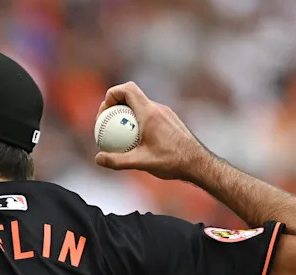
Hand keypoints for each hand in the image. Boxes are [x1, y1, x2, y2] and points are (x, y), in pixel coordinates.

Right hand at [94, 82, 209, 179]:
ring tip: (117, 135)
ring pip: (139, 106)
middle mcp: (157, 108)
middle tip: (105, 125)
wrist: (198, 163)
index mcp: (149, 112)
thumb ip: (117, 161)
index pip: (127, 89)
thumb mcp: (141, 163)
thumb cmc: (172, 162)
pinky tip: (135, 141)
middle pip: (130, 96)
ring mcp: (165, 113)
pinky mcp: (169, 120)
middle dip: (114, 106)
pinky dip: (136, 122)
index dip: (111, 95)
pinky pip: (148, 115)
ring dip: (125, 114)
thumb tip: (97, 159)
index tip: (104, 114)